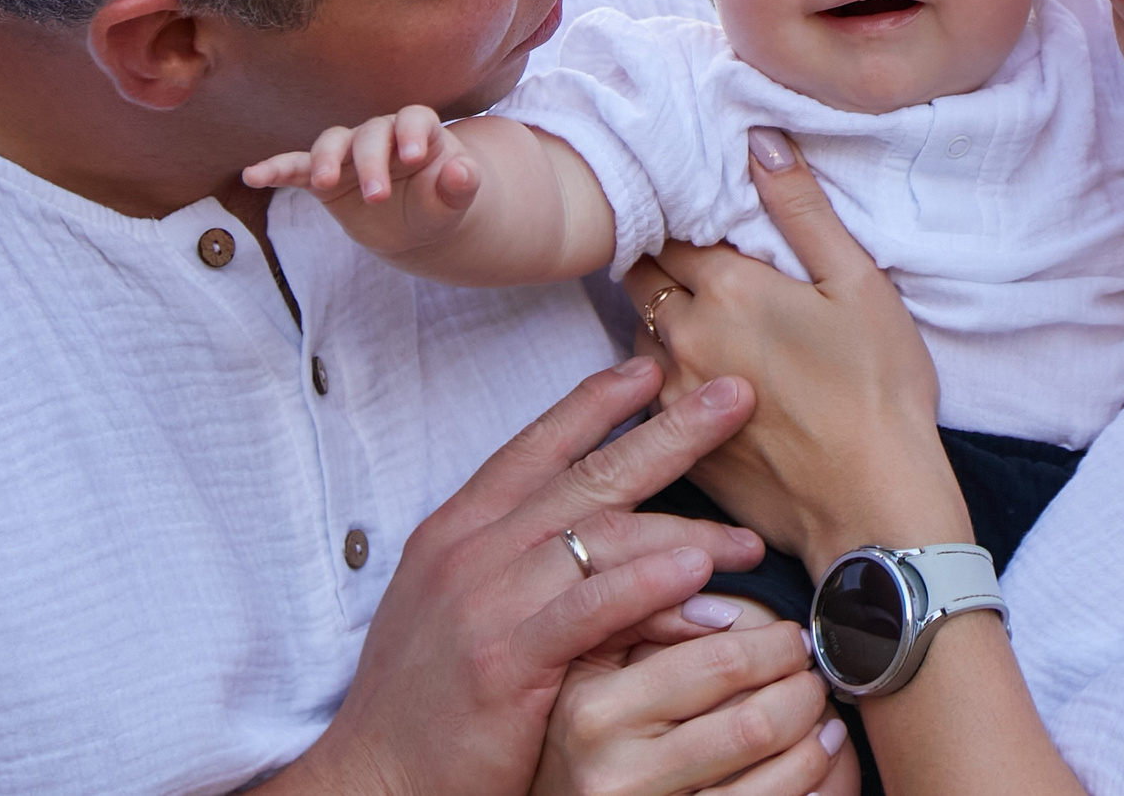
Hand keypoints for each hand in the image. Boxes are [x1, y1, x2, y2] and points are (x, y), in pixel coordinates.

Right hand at [243, 104, 482, 259]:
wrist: (415, 223)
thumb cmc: (438, 203)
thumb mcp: (453, 200)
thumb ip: (461, 185)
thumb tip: (464, 171)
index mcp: (418, 132)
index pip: (414, 119)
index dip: (411, 133)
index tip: (411, 157)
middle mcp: (380, 134)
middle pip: (370, 134)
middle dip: (370, 162)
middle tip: (378, 196)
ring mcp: (348, 153)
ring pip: (331, 142)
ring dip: (325, 160)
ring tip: (324, 183)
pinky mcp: (322, 176)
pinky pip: (295, 167)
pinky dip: (275, 169)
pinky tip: (253, 177)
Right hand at [263, 358, 769, 795]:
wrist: (374, 779)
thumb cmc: (425, 699)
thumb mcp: (466, 610)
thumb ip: (527, 564)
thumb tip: (608, 536)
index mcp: (458, 529)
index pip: (536, 446)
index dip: (596, 402)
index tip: (651, 368)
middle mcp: (472, 550)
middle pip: (587, 474)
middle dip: (668, 430)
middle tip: (736, 396)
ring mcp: (485, 601)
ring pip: (600, 539)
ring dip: (685, 529)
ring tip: (749, 537)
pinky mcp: (504, 660)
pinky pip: (587, 609)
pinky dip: (645, 585)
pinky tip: (696, 571)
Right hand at [533, 600, 857, 795]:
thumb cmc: (578, 736)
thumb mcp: (588, 674)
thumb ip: (640, 622)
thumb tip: (725, 608)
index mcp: (595, 710)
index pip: (716, 662)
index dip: (772, 644)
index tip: (792, 634)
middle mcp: (617, 771)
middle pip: (752, 722)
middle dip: (802, 689)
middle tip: (812, 670)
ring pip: (771, 776)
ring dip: (814, 740)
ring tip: (824, 714)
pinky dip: (806, 783)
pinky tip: (816, 759)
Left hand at [626, 130, 968, 577]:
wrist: (873, 506)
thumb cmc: (880, 392)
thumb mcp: (858, 284)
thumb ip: (801, 207)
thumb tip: (760, 138)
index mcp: (726, 287)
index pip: (671, 225)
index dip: (684, 212)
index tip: (702, 209)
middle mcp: (681, 336)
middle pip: (641, 274)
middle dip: (661, 258)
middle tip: (699, 256)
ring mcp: (670, 395)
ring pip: (638, 332)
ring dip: (660, 318)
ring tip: (706, 319)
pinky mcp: (674, 443)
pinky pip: (648, 390)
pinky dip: (666, 373)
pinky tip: (709, 377)